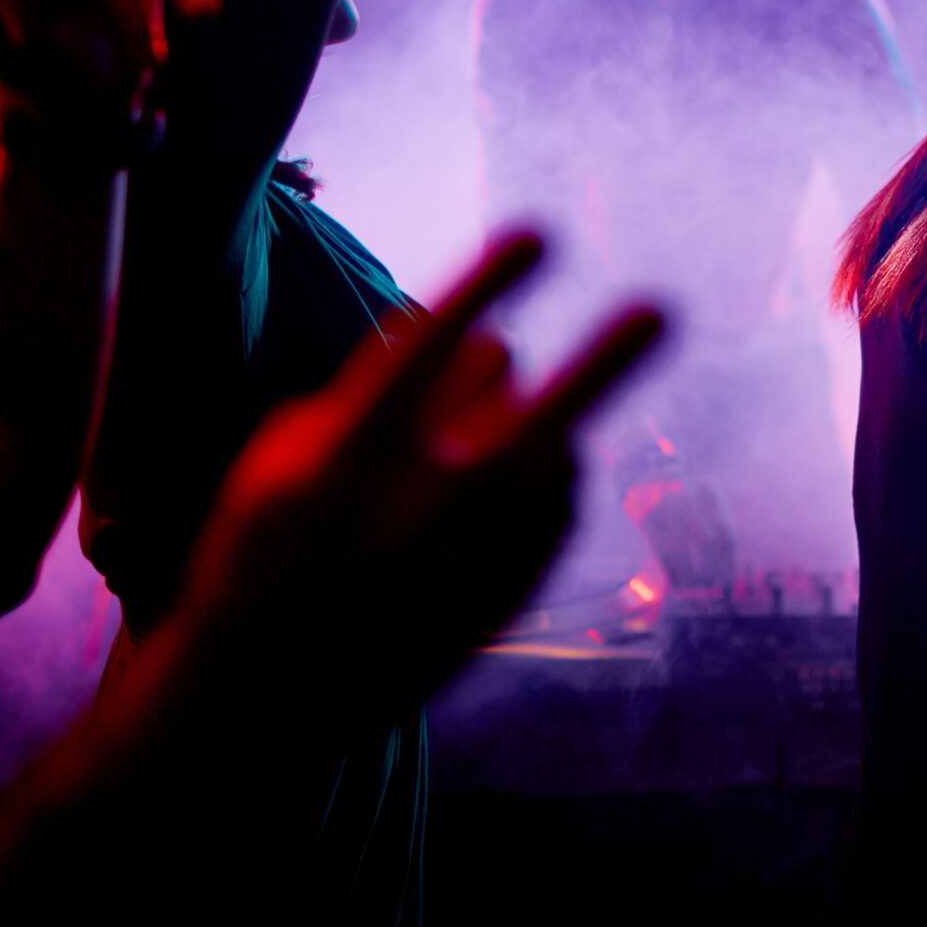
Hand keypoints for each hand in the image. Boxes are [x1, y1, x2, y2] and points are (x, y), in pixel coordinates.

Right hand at [174, 233, 664, 723]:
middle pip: (532, 421)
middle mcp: (415, 514)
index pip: (429, 352)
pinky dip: (545, 478)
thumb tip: (499, 348)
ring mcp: (468, 565)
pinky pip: (561, 503)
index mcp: (343, 463)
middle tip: (658, 309)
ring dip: (538, 422)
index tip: (541, 234)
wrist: (269, 692)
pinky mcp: (507, 595)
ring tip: (475, 443)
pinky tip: (502, 489)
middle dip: (603, 364)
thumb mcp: (285, 455)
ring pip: (554, 451)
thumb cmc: (268, 542)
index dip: (488, 287)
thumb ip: (379, 386)